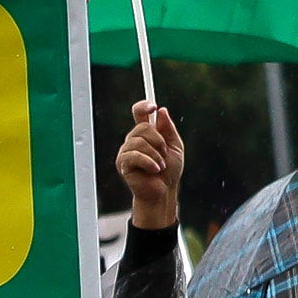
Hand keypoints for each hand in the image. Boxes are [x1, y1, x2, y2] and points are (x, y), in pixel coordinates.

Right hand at [118, 101, 181, 231]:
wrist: (164, 190)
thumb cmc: (169, 170)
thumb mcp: (175, 145)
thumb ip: (168, 129)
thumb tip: (161, 111)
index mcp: (146, 133)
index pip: (139, 113)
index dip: (143, 107)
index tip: (153, 107)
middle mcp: (134, 140)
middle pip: (143, 127)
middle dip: (159, 141)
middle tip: (164, 154)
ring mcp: (126, 151)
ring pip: (140, 141)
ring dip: (156, 154)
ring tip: (160, 165)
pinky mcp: (123, 163)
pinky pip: (135, 155)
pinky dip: (149, 162)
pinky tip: (155, 170)